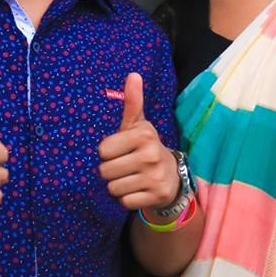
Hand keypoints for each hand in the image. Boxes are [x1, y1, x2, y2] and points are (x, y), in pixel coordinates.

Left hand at [98, 73, 179, 211]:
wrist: (172, 175)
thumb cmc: (146, 147)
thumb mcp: (139, 125)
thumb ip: (132, 102)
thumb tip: (133, 74)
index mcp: (143, 135)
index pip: (103, 150)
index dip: (108, 153)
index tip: (121, 150)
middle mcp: (151, 155)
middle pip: (105, 171)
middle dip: (111, 171)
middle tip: (125, 167)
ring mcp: (155, 177)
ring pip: (113, 188)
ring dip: (118, 186)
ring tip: (132, 178)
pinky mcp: (157, 196)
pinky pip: (124, 202)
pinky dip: (128, 199)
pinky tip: (138, 190)